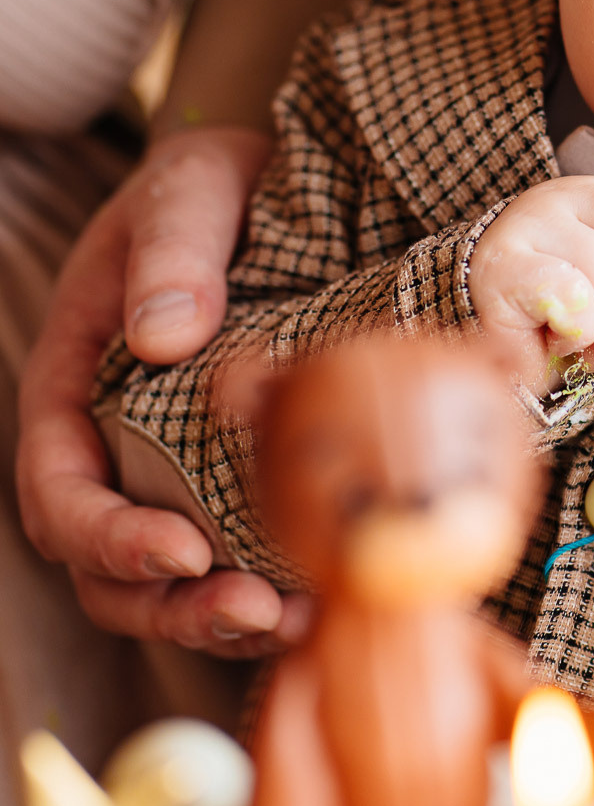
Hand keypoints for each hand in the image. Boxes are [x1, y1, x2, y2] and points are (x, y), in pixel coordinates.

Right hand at [17, 125, 309, 656]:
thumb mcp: (190, 193)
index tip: (181, 550)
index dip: (106, 535)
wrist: (273, 187)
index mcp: (77, 380)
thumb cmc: (216, 187)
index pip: (59, 486)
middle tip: (256, 610)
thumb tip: (162, 336)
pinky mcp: (236, 473)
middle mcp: (116, 438)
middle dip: (169, 602)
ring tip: (295, 618)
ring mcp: (174, 464)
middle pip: (106, 560)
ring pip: (167, 576)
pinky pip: (234, 550)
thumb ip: (172, 253)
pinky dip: (266, 584)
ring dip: (218, 615)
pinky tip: (321, 594)